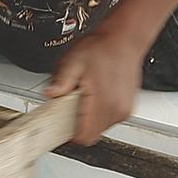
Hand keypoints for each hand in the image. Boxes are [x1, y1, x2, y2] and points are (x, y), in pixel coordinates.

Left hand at [43, 24, 147, 144]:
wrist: (124, 40)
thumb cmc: (101, 48)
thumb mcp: (73, 61)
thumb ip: (61, 80)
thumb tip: (49, 94)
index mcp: (102, 102)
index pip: (85, 137)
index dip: (69, 134)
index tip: (61, 125)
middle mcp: (117, 110)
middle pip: (91, 135)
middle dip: (78, 124)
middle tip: (69, 106)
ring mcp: (124, 110)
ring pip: (100, 128)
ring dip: (89, 118)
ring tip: (84, 97)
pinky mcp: (127, 107)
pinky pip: (109, 119)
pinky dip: (99, 112)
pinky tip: (95, 96)